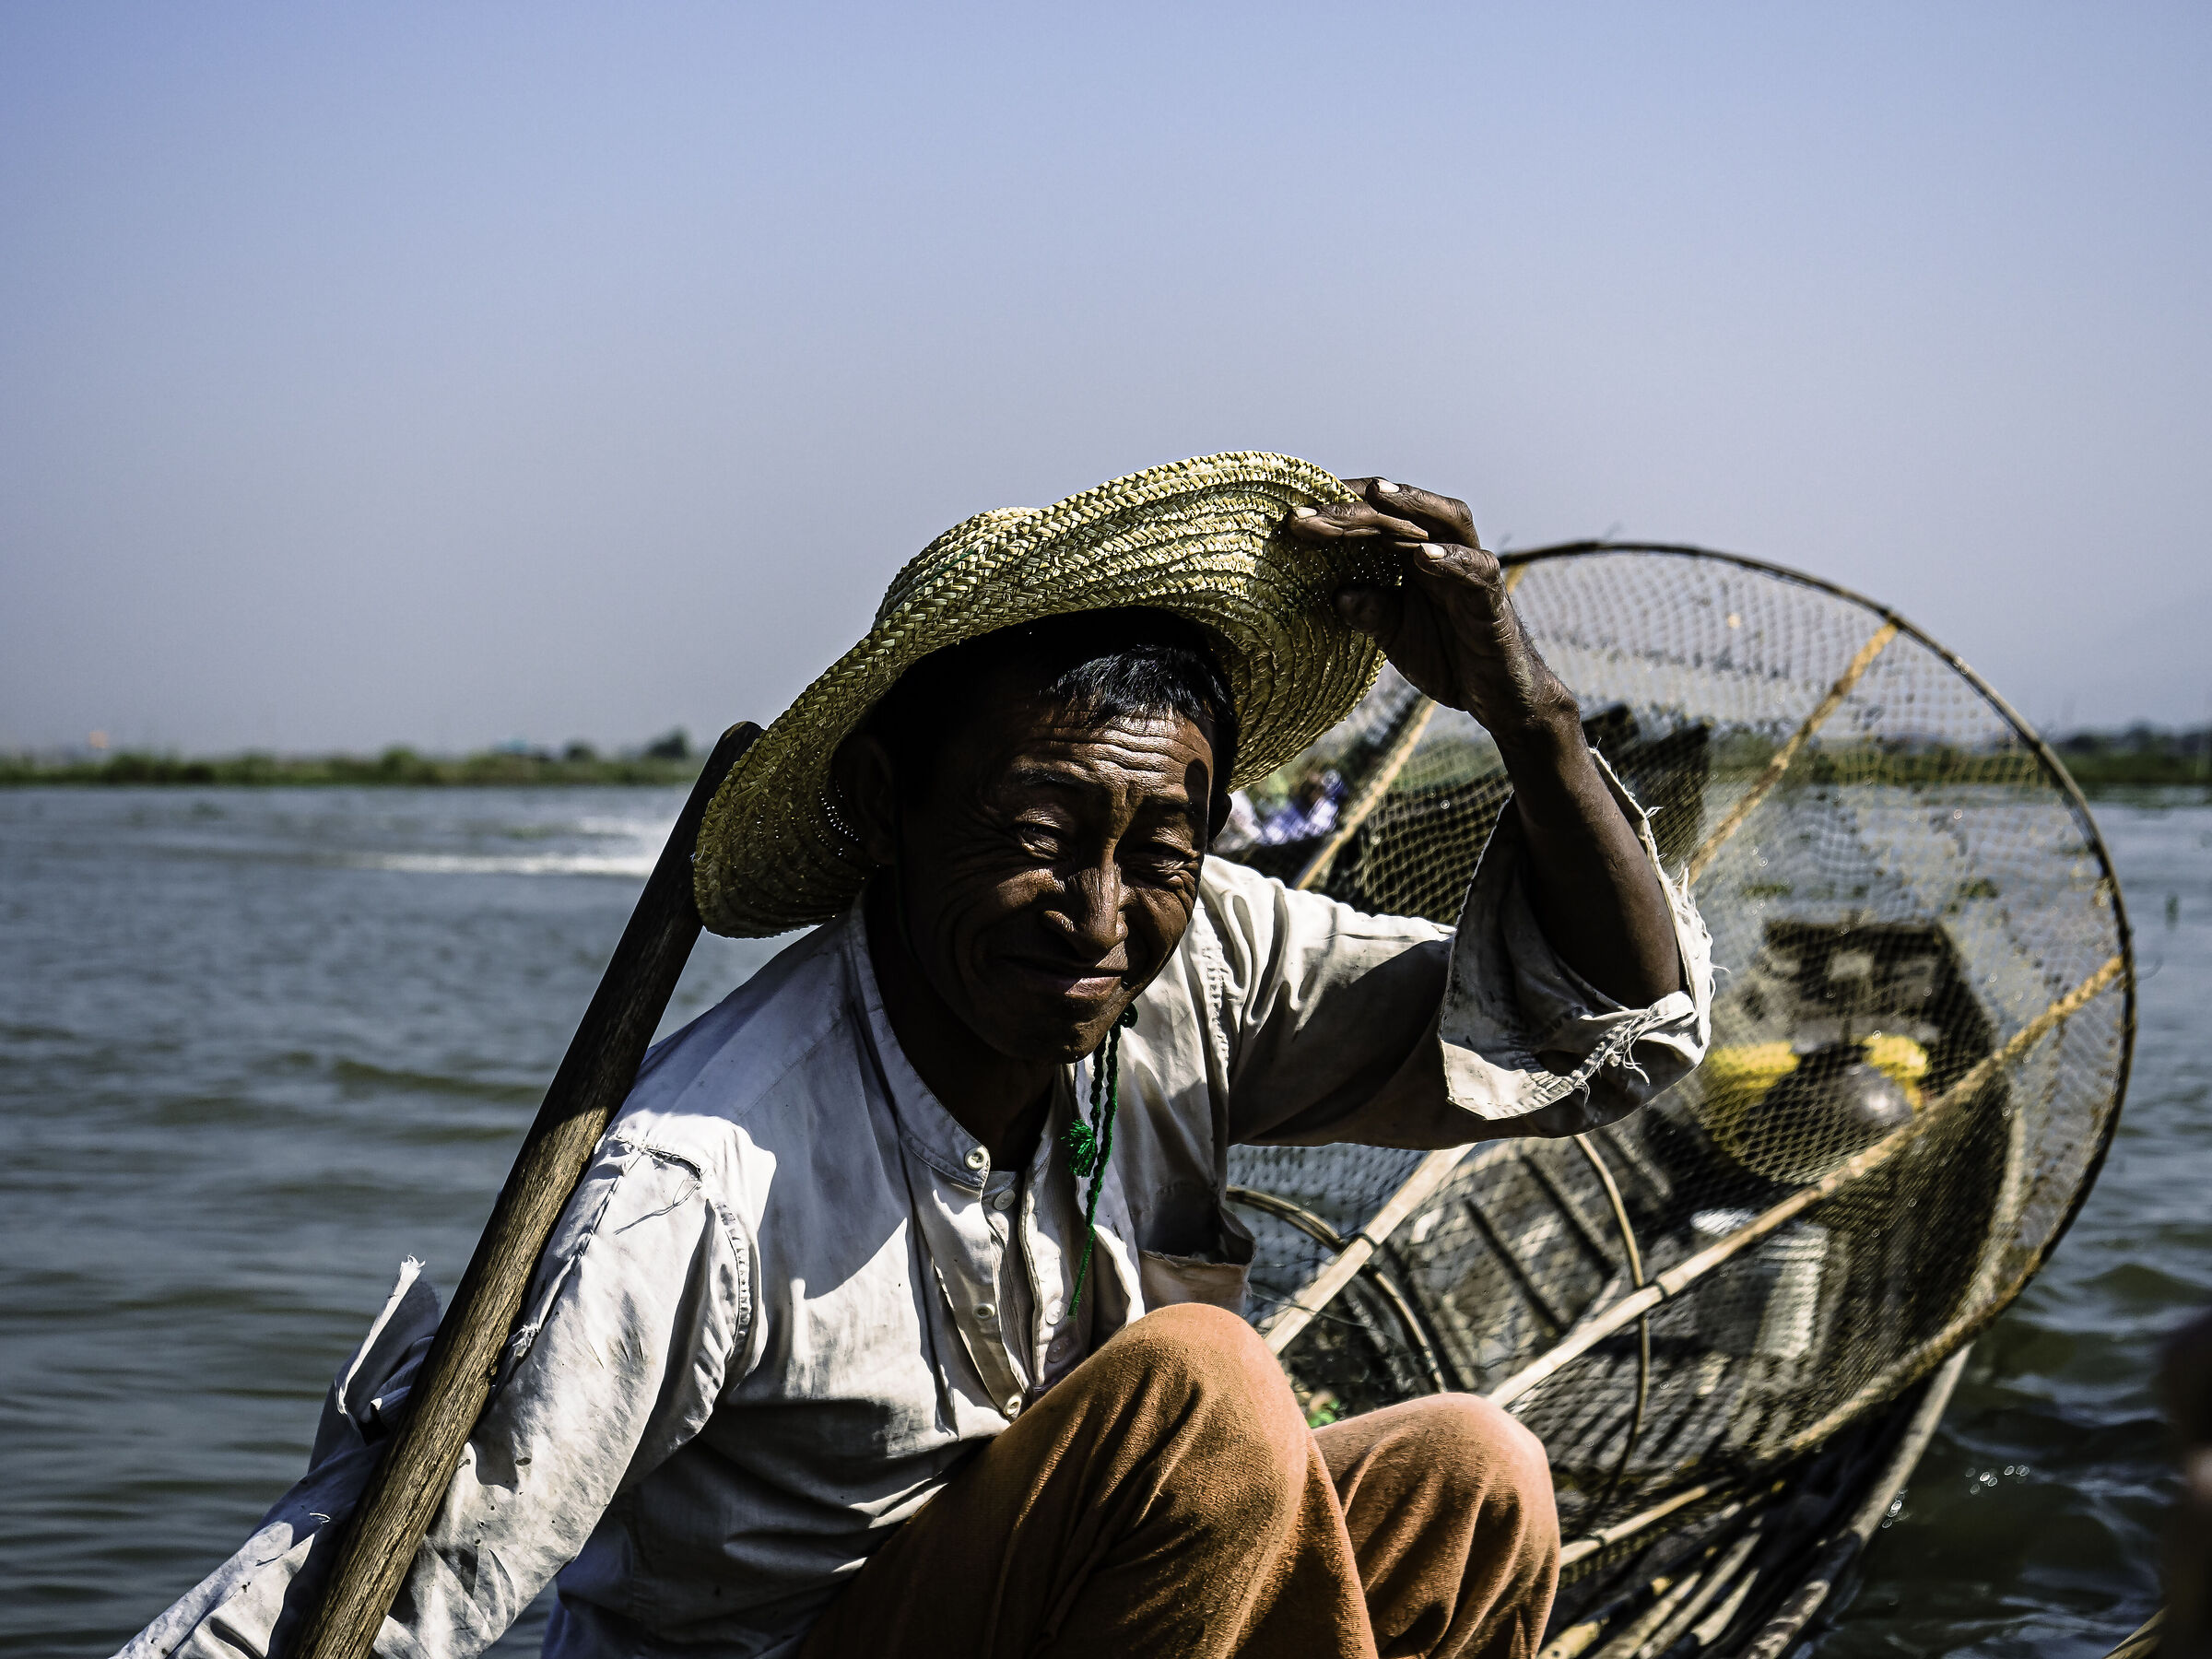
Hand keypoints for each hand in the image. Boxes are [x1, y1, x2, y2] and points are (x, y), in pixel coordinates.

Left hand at [1285, 478, 1577, 748]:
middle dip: (1354, 509)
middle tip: (1309, 514)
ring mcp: (1470, 570)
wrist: (1497, 697)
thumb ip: (1368, 611)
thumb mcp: (1394, 635)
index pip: (1373, 520)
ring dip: (1413, 504)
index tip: (1292, 518)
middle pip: (1400, 513)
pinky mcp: (1492, 598)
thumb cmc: (1447, 655)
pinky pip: (1476, 570)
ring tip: (1377, 494)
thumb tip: (1336, 595)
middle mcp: (1442, 552)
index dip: (1335, 515)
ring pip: (1447, 522)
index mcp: (1412, 556)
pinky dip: (1452, 560)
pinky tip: (1424, 557)